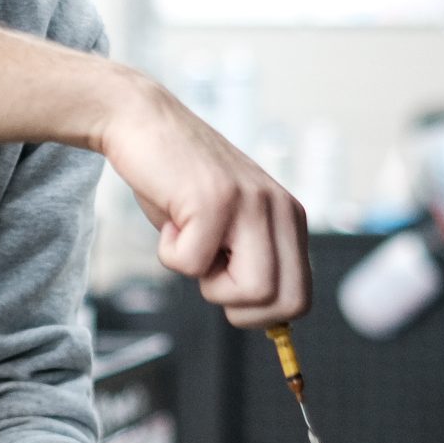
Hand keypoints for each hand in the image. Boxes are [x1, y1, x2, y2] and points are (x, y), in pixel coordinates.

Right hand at [96, 77, 310, 328]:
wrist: (142, 121)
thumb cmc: (177, 181)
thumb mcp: (227, 225)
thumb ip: (250, 261)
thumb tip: (267, 321)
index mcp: (289, 217)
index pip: (301, 298)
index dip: (262, 315)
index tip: (227, 292)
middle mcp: (279, 209)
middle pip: (287, 304)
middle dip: (238, 308)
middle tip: (207, 272)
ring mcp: (251, 203)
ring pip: (252, 292)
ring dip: (206, 281)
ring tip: (190, 240)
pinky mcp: (215, 199)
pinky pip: (193, 265)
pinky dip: (170, 253)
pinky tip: (171, 217)